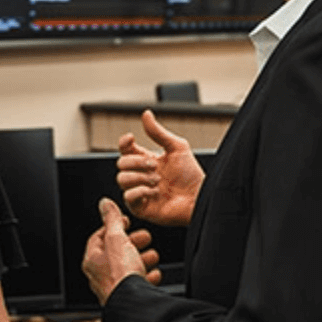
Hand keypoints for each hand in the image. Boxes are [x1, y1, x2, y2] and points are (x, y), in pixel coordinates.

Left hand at [82, 198, 161, 304]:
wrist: (133, 304)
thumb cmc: (121, 275)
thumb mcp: (117, 239)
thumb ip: (112, 220)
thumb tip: (104, 204)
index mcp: (92, 260)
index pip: (98, 237)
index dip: (113, 226)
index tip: (125, 221)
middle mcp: (99, 275)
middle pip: (115, 253)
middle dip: (132, 243)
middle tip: (144, 237)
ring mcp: (113, 288)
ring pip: (127, 268)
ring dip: (141, 259)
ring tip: (152, 254)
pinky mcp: (128, 297)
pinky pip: (137, 284)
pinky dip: (146, 276)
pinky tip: (154, 273)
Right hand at [116, 109, 204, 226]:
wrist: (200, 197)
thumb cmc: (191, 174)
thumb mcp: (176, 147)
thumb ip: (158, 132)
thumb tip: (146, 114)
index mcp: (146, 160)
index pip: (125, 150)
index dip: (124, 143)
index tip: (131, 138)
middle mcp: (140, 175)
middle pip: (121, 164)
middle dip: (137, 162)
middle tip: (155, 165)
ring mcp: (139, 191)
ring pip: (122, 179)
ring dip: (140, 177)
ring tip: (157, 180)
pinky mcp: (140, 207)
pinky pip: (128, 197)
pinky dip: (141, 192)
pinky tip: (155, 192)